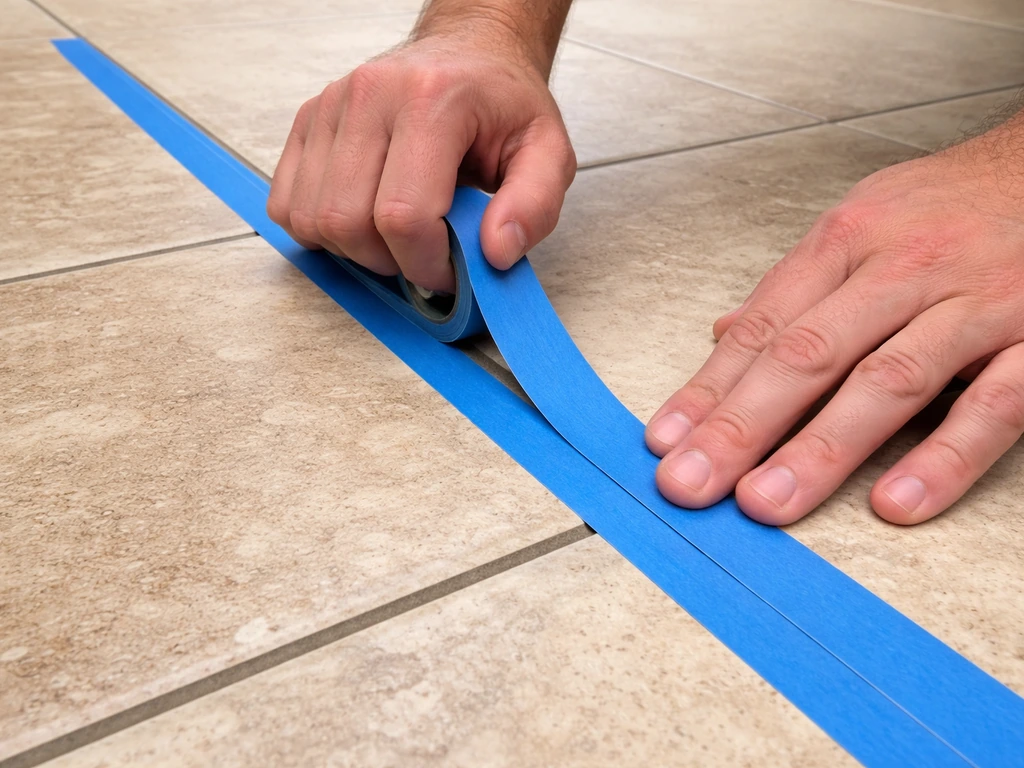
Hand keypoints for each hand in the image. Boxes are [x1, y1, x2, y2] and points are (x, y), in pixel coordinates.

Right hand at [266, 17, 575, 291]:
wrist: (469, 52)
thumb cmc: (502, 104)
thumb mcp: (549, 152)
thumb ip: (534, 206)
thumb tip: (495, 253)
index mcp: (433, 101)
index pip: (404, 215)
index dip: (425, 265)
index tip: (450, 273)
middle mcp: (371, 95)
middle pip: (347, 221)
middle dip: (388, 262)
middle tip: (423, 258)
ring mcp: (330, 105)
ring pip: (312, 218)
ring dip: (352, 251)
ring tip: (395, 238)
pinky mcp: (307, 121)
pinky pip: (286, 202)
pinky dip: (318, 231)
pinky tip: (360, 221)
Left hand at [645, 109, 1023, 525]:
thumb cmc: (951, 207)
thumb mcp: (863, 224)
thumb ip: (797, 291)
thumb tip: (723, 338)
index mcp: (848, 241)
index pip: (765, 326)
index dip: (709, 388)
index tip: (664, 441)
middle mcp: (903, 268)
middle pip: (807, 354)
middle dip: (740, 426)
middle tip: (688, 483)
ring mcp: (975, 303)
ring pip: (887, 381)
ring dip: (819, 449)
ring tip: (763, 503)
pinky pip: (992, 405)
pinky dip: (942, 457)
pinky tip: (893, 504)